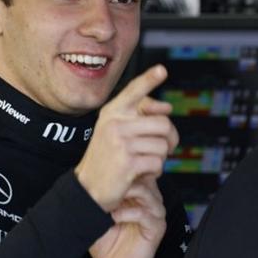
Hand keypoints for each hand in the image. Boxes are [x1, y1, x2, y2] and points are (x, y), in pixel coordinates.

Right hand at [75, 65, 178, 211]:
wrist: (88, 187)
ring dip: (159, 159)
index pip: (134, 91)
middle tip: (162, 149)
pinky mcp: (127, 163)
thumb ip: (137, 117)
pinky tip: (140, 174)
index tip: (161, 70)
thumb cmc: (106, 159)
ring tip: (143, 163)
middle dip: (170, 140)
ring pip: (163, 146)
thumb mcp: (114, 131)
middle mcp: (116, 124)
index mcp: (112, 113)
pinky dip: (154, 173)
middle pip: (163, 124)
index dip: (149, 79)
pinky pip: (157, 164)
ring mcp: (121, 143)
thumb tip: (166, 108)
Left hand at [89, 176, 166, 257]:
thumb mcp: (98, 213)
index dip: (120, 169)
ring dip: (124, 194)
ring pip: (146, 193)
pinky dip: (127, 213)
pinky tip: (113, 217)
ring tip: (108, 201)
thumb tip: (86, 172)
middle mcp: (150, 199)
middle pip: (143, 177)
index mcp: (138, 192)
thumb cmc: (106, 241)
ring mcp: (155, 213)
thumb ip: (98, 194)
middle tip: (104, 184)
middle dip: (123, 179)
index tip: (101, 172)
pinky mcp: (157, 228)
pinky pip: (146, 214)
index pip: (135, 170)